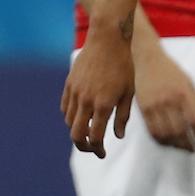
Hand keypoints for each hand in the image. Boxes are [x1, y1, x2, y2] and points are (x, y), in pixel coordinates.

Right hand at [62, 23, 136, 156]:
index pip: (95, 137)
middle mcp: (86, 101)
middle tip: (92, 149)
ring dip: (78, 131)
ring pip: (69, 122)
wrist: (107, 40)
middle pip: (76, 134)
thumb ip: (122, 116)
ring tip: (89, 131)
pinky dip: (71, 116)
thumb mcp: (129, 92)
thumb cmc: (124, 66)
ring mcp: (75, 92)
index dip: (97, 149)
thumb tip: (117, 137)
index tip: (102, 154)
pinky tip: (81, 116)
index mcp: (103, 105)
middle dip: (83, 146)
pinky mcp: (68, 84)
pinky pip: (65, 107)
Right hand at [132, 44, 194, 150]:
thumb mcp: (189, 82)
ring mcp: (154, 105)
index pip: (194, 120)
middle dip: (188, 143)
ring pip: (165, 132)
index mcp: (184, 93)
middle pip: (180, 130)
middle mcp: (169, 100)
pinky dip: (160, 140)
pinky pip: (151, 129)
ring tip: (182, 148)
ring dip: (175, 144)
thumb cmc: (171, 70)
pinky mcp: (142, 108)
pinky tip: (167, 142)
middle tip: (193, 149)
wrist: (147, 59)